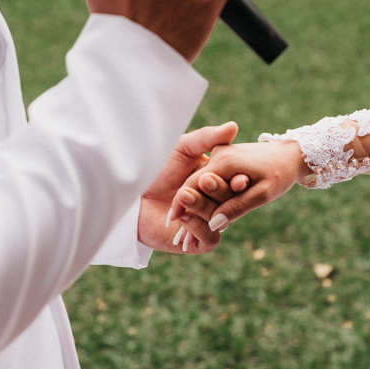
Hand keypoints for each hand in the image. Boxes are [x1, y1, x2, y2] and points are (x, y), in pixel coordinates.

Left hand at [139, 122, 246, 254]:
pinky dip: (199, 226)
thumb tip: (233, 126)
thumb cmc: (155, 168)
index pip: (236, 183)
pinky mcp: (197, 242)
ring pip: (219, 219)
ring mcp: (207, 223)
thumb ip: (207, 138)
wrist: (129, 195)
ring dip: (203, 206)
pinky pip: (210, 238)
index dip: (238, 181)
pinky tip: (183, 217)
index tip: (240, 178)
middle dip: (220, 191)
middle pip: (230, 201)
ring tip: (184, 194)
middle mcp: (216, 203)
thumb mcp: (183, 148)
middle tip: (207, 180)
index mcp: (218, 182)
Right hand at [168, 140, 308, 231]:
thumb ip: (237, 208)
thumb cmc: (281, 173)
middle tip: (173, 225)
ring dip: (194, 197)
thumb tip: (214, 225)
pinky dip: (204, 190)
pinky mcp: (225, 156)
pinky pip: (209, 175)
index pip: (192, 186)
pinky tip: (202, 206)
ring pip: (200, 179)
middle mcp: (219, 155)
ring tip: (184, 220)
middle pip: (194, 183)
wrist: (294, 154)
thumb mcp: (262, 194)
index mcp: (224, 162)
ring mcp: (221, 154)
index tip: (172, 224)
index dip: (181, 205)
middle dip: (184, 203)